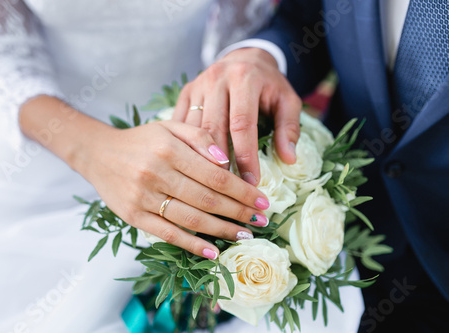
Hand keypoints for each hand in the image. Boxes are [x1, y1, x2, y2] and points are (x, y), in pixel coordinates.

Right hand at [79, 120, 270, 258]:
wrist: (98, 154)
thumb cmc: (141, 140)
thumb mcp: (170, 126)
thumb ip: (200, 137)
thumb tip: (226, 161)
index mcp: (169, 149)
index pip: (216, 176)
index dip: (243, 191)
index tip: (262, 201)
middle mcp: (156, 174)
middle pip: (207, 199)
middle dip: (239, 212)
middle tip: (261, 220)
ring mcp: (143, 198)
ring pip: (191, 219)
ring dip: (222, 230)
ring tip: (244, 235)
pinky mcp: (133, 217)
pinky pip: (168, 234)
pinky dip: (192, 245)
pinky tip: (212, 251)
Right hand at [173, 47, 301, 185]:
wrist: (245, 58)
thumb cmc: (269, 85)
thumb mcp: (287, 101)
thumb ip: (289, 127)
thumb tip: (288, 159)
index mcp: (244, 78)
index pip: (242, 124)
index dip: (246, 155)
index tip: (251, 183)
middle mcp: (217, 79)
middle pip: (213, 127)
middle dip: (219, 162)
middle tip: (227, 191)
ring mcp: (198, 85)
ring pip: (193, 128)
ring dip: (200, 157)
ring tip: (208, 185)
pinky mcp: (185, 92)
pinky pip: (180, 123)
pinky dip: (185, 146)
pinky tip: (191, 168)